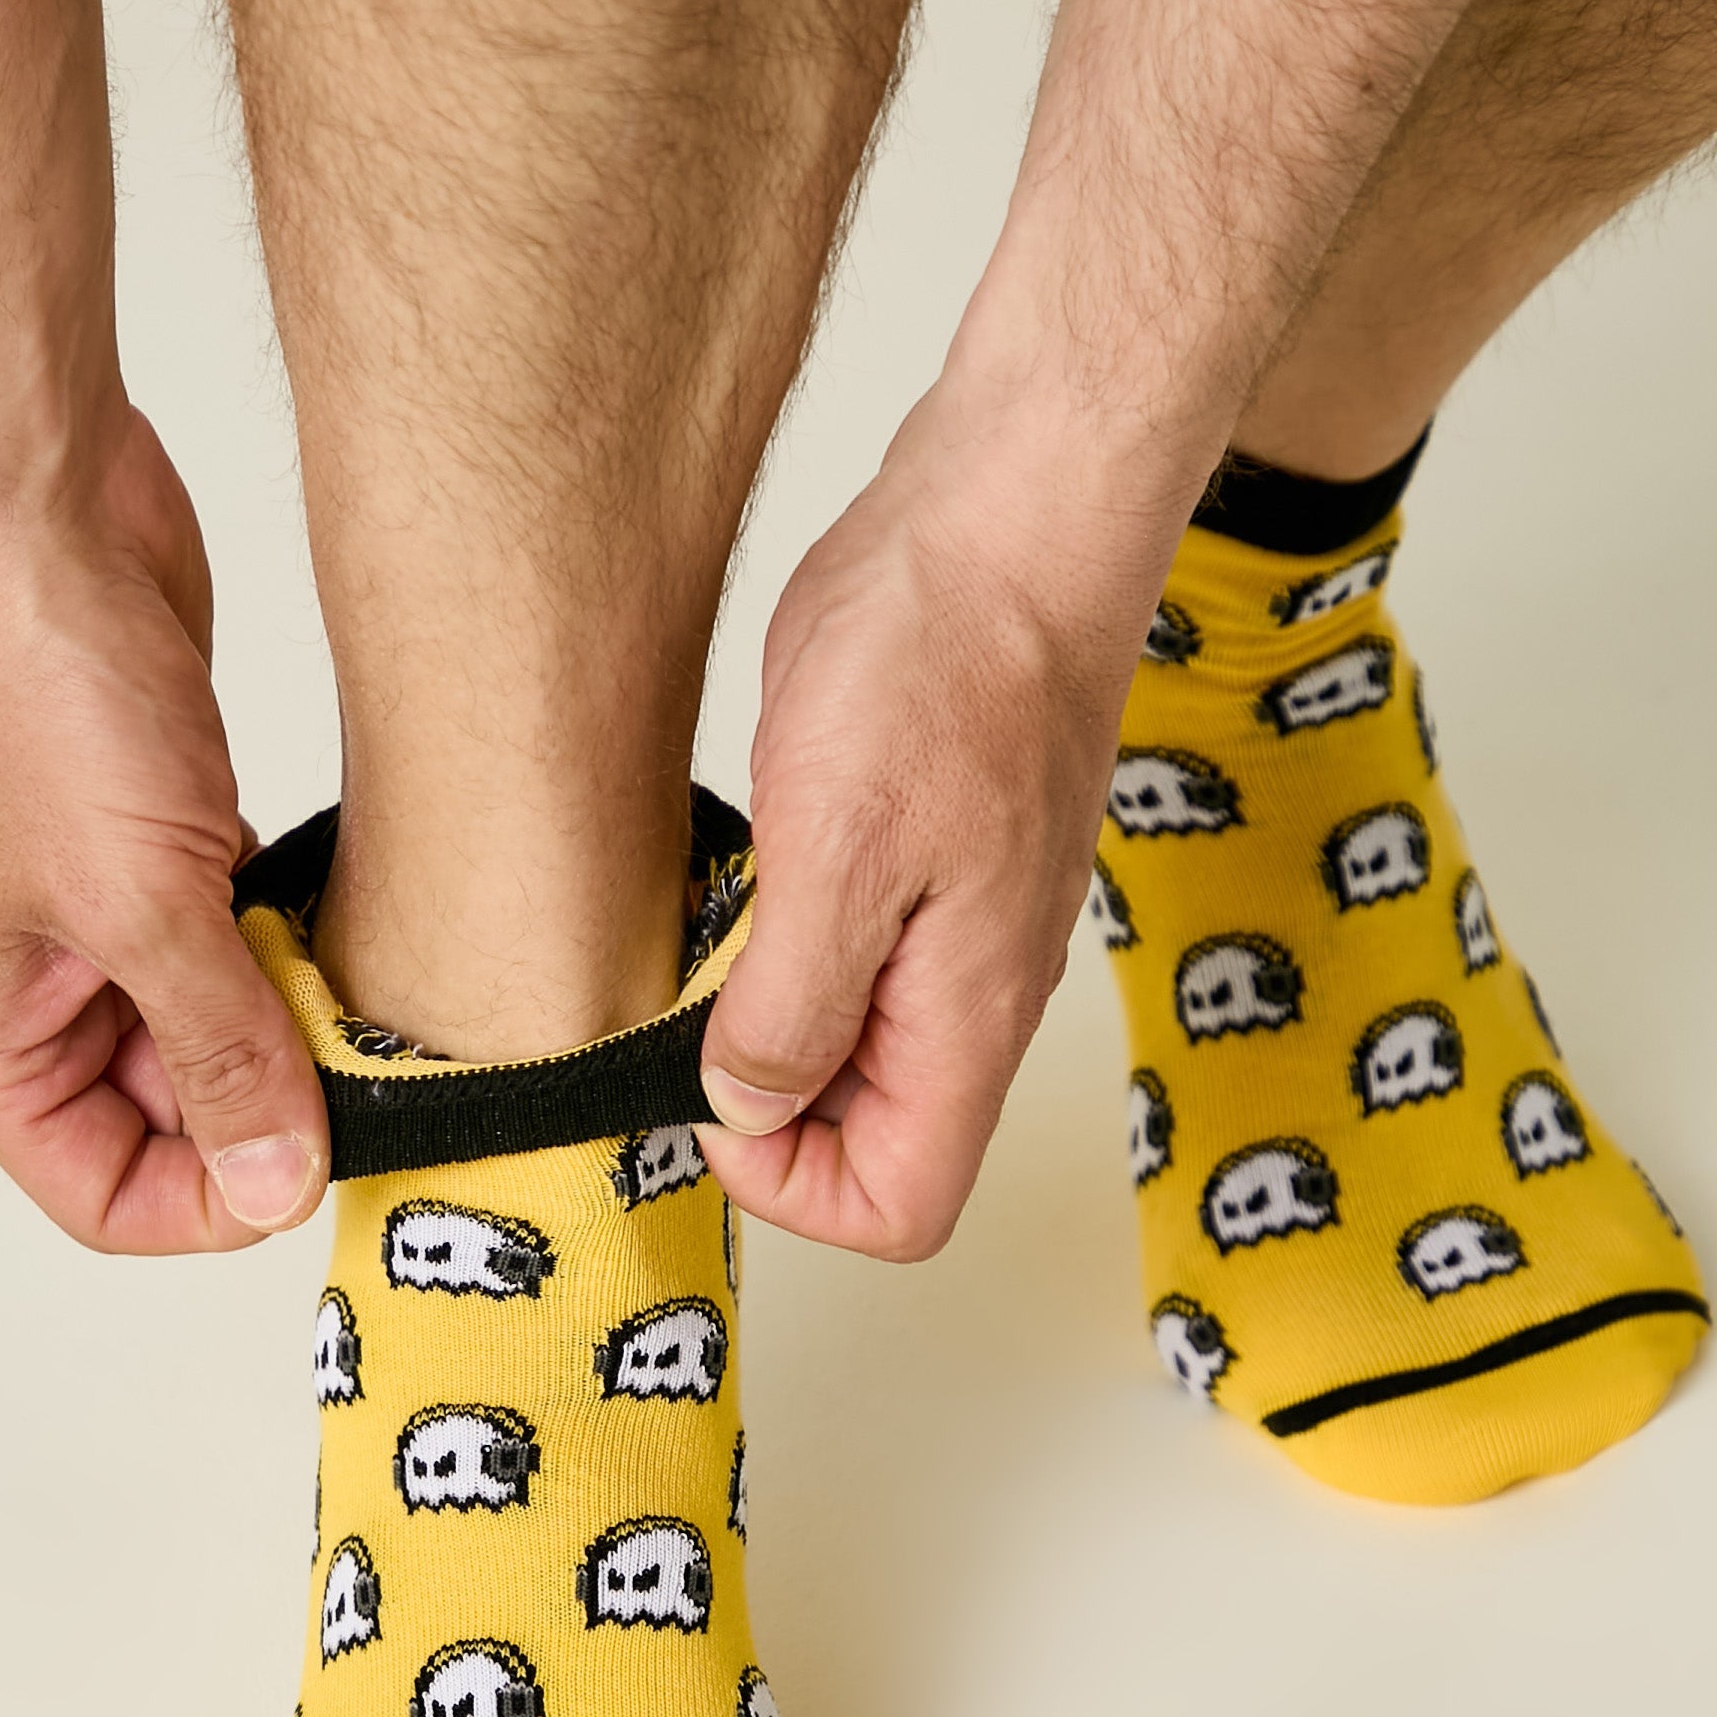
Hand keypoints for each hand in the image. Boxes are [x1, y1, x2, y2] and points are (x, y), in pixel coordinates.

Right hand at [0, 407, 328, 1250]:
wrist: (32, 504)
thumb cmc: (20, 674)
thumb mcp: (135, 900)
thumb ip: (216, 1049)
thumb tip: (275, 1180)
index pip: (107, 1192)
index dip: (214, 1202)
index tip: (319, 1163)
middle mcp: (38, 990)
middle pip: (171, 1120)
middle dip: (267, 1105)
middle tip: (365, 1075)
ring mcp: (99, 916)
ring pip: (214, 1028)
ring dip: (287, 1023)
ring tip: (353, 999)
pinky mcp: (158, 843)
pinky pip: (233, 941)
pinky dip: (285, 945)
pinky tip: (329, 924)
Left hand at [695, 381, 1196, 1257]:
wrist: (1016, 510)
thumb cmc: (952, 656)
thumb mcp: (837, 851)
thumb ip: (791, 1007)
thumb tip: (746, 1107)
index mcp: (971, 1017)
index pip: (900, 1205)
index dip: (787, 1183)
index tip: (715, 1085)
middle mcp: (977, 994)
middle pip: (874, 1139)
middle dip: (767, 1098)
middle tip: (700, 993)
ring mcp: (961, 928)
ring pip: (857, 1046)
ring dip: (770, 1013)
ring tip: (727, 920)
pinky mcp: (931, 861)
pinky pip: (856, 956)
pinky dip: (788, 939)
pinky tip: (756, 865)